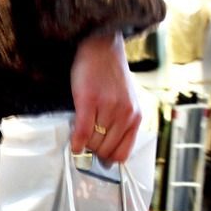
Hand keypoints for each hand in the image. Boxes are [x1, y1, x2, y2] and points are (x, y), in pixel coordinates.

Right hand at [69, 31, 141, 162]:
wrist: (102, 49)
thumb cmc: (111, 76)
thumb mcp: (126, 103)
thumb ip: (121, 125)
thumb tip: (106, 153)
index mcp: (136, 117)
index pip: (122, 154)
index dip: (108, 160)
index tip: (98, 160)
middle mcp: (125, 114)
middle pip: (105, 150)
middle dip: (93, 151)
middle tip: (86, 144)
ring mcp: (108, 108)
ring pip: (93, 143)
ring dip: (84, 145)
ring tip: (81, 135)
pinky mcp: (90, 101)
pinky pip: (83, 132)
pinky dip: (76, 142)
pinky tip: (74, 144)